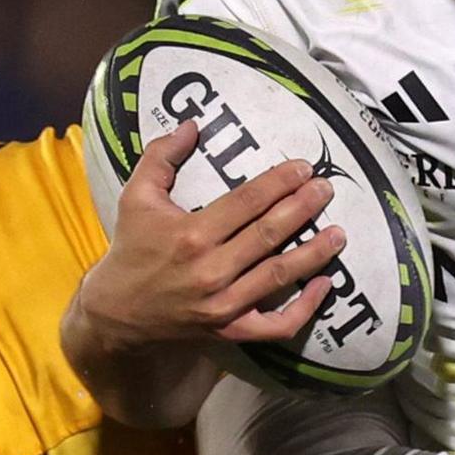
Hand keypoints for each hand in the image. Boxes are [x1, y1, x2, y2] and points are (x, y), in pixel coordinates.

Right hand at [65, 120, 350, 355]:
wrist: (116, 312)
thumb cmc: (131, 249)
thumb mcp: (136, 197)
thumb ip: (161, 157)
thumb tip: (192, 124)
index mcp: (190, 234)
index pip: (246, 202)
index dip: (279, 183)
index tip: (304, 168)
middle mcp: (210, 270)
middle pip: (268, 235)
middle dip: (302, 209)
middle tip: (326, 189)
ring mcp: (222, 305)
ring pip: (279, 276)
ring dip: (314, 254)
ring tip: (339, 233)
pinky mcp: (229, 331)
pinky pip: (275, 325)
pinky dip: (304, 309)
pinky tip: (325, 285)